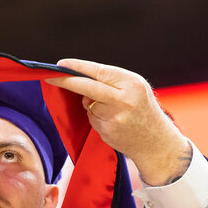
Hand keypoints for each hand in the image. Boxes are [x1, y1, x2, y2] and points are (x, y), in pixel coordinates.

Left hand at [45, 59, 191, 185]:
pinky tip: (113, 123)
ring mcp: (115, 117)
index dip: (77, 67)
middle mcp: (124, 99)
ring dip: (91, 105)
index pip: (98, 71)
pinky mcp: (108, 131)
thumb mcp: (135, 89)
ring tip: (113, 111)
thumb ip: (110, 82)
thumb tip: (78, 80)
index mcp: (131, 83)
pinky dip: (97, 119)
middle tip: (50, 77)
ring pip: (88, 105)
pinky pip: (92, 120)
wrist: (157, 143)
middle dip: (66, 81)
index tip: (60, 64)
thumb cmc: (143, 111)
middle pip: (87, 87)